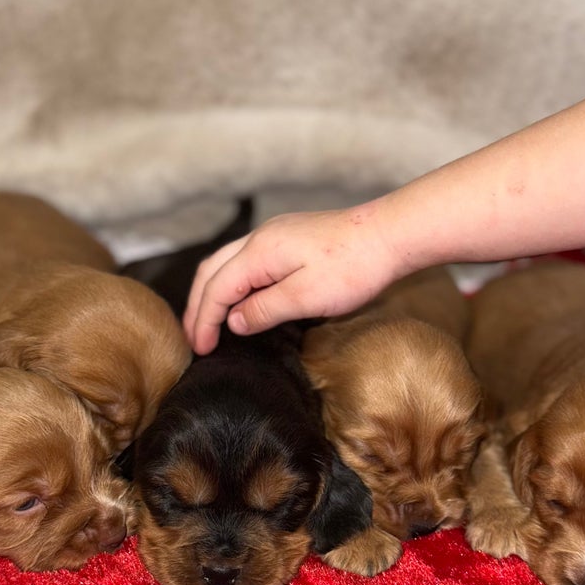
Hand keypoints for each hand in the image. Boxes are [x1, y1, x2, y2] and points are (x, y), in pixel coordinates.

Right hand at [184, 203, 400, 353]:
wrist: (390, 235)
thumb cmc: (354, 267)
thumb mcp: (307, 298)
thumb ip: (265, 309)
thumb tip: (234, 321)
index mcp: (259, 252)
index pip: (216, 288)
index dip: (204, 320)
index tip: (200, 349)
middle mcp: (260, 238)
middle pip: (212, 271)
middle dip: (198, 306)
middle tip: (194, 339)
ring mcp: (274, 234)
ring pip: (226, 263)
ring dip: (213, 293)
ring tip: (209, 322)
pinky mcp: (288, 237)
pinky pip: (246, 260)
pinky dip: (232, 283)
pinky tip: (241, 300)